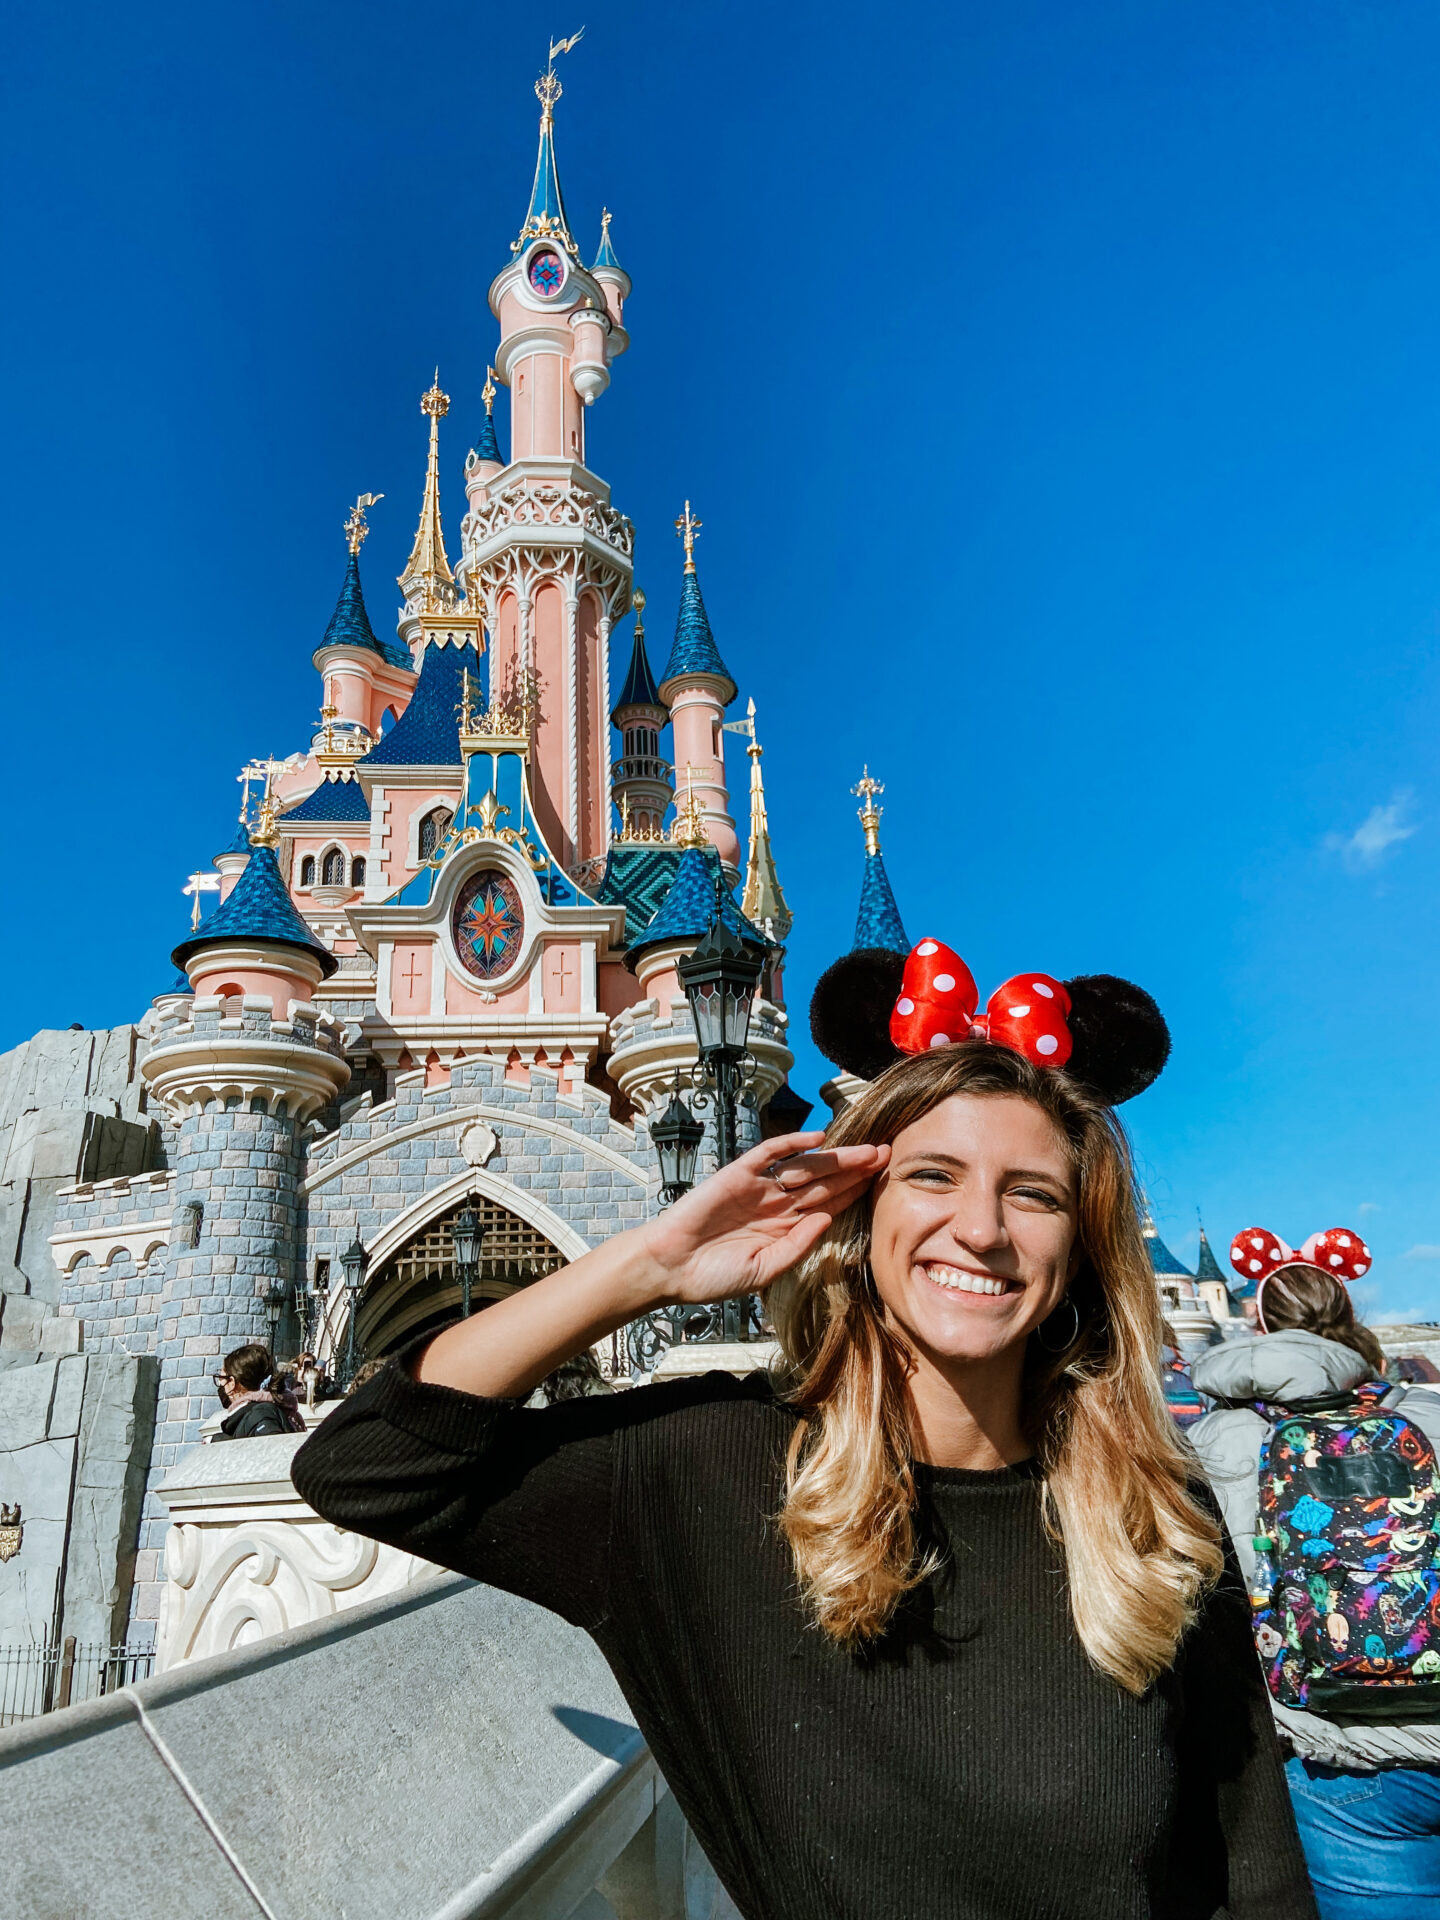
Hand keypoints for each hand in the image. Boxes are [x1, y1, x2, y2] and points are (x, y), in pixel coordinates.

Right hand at [635, 1131, 888, 1306]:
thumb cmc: (713, 1276)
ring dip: (836, 1158)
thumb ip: (796, 1246)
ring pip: (804, 1167)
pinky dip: (791, 1143)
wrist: (670, 1268)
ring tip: (867, 1149)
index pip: (828, 1205)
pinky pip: (768, 1154)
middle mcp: (775, 1204)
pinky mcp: (737, 1174)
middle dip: (855, 1170)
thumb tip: (828, 1220)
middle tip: (888, 1155)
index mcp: (784, 1228)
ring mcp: (757, 1187)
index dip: (855, 1193)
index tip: (885, 1183)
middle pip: (823, 1182)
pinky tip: (817, 1138)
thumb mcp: (764, 1270)